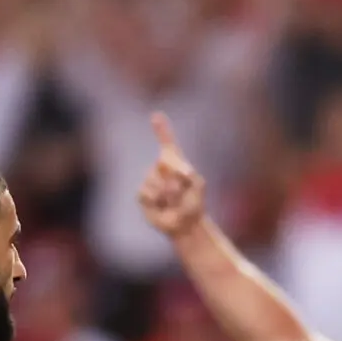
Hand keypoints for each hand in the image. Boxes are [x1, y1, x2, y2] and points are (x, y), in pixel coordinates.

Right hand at [138, 112, 207, 237]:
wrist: (185, 224)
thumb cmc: (193, 203)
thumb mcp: (198, 186)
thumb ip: (190, 174)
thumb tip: (175, 170)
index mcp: (174, 162)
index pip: (167, 143)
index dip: (162, 129)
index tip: (156, 116)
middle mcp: (160, 168)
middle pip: (164, 163)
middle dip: (176, 178)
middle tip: (182, 191)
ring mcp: (150, 181)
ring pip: (155, 181)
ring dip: (168, 194)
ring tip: (173, 202)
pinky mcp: (143, 195)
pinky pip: (146, 193)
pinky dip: (156, 201)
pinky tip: (161, 206)